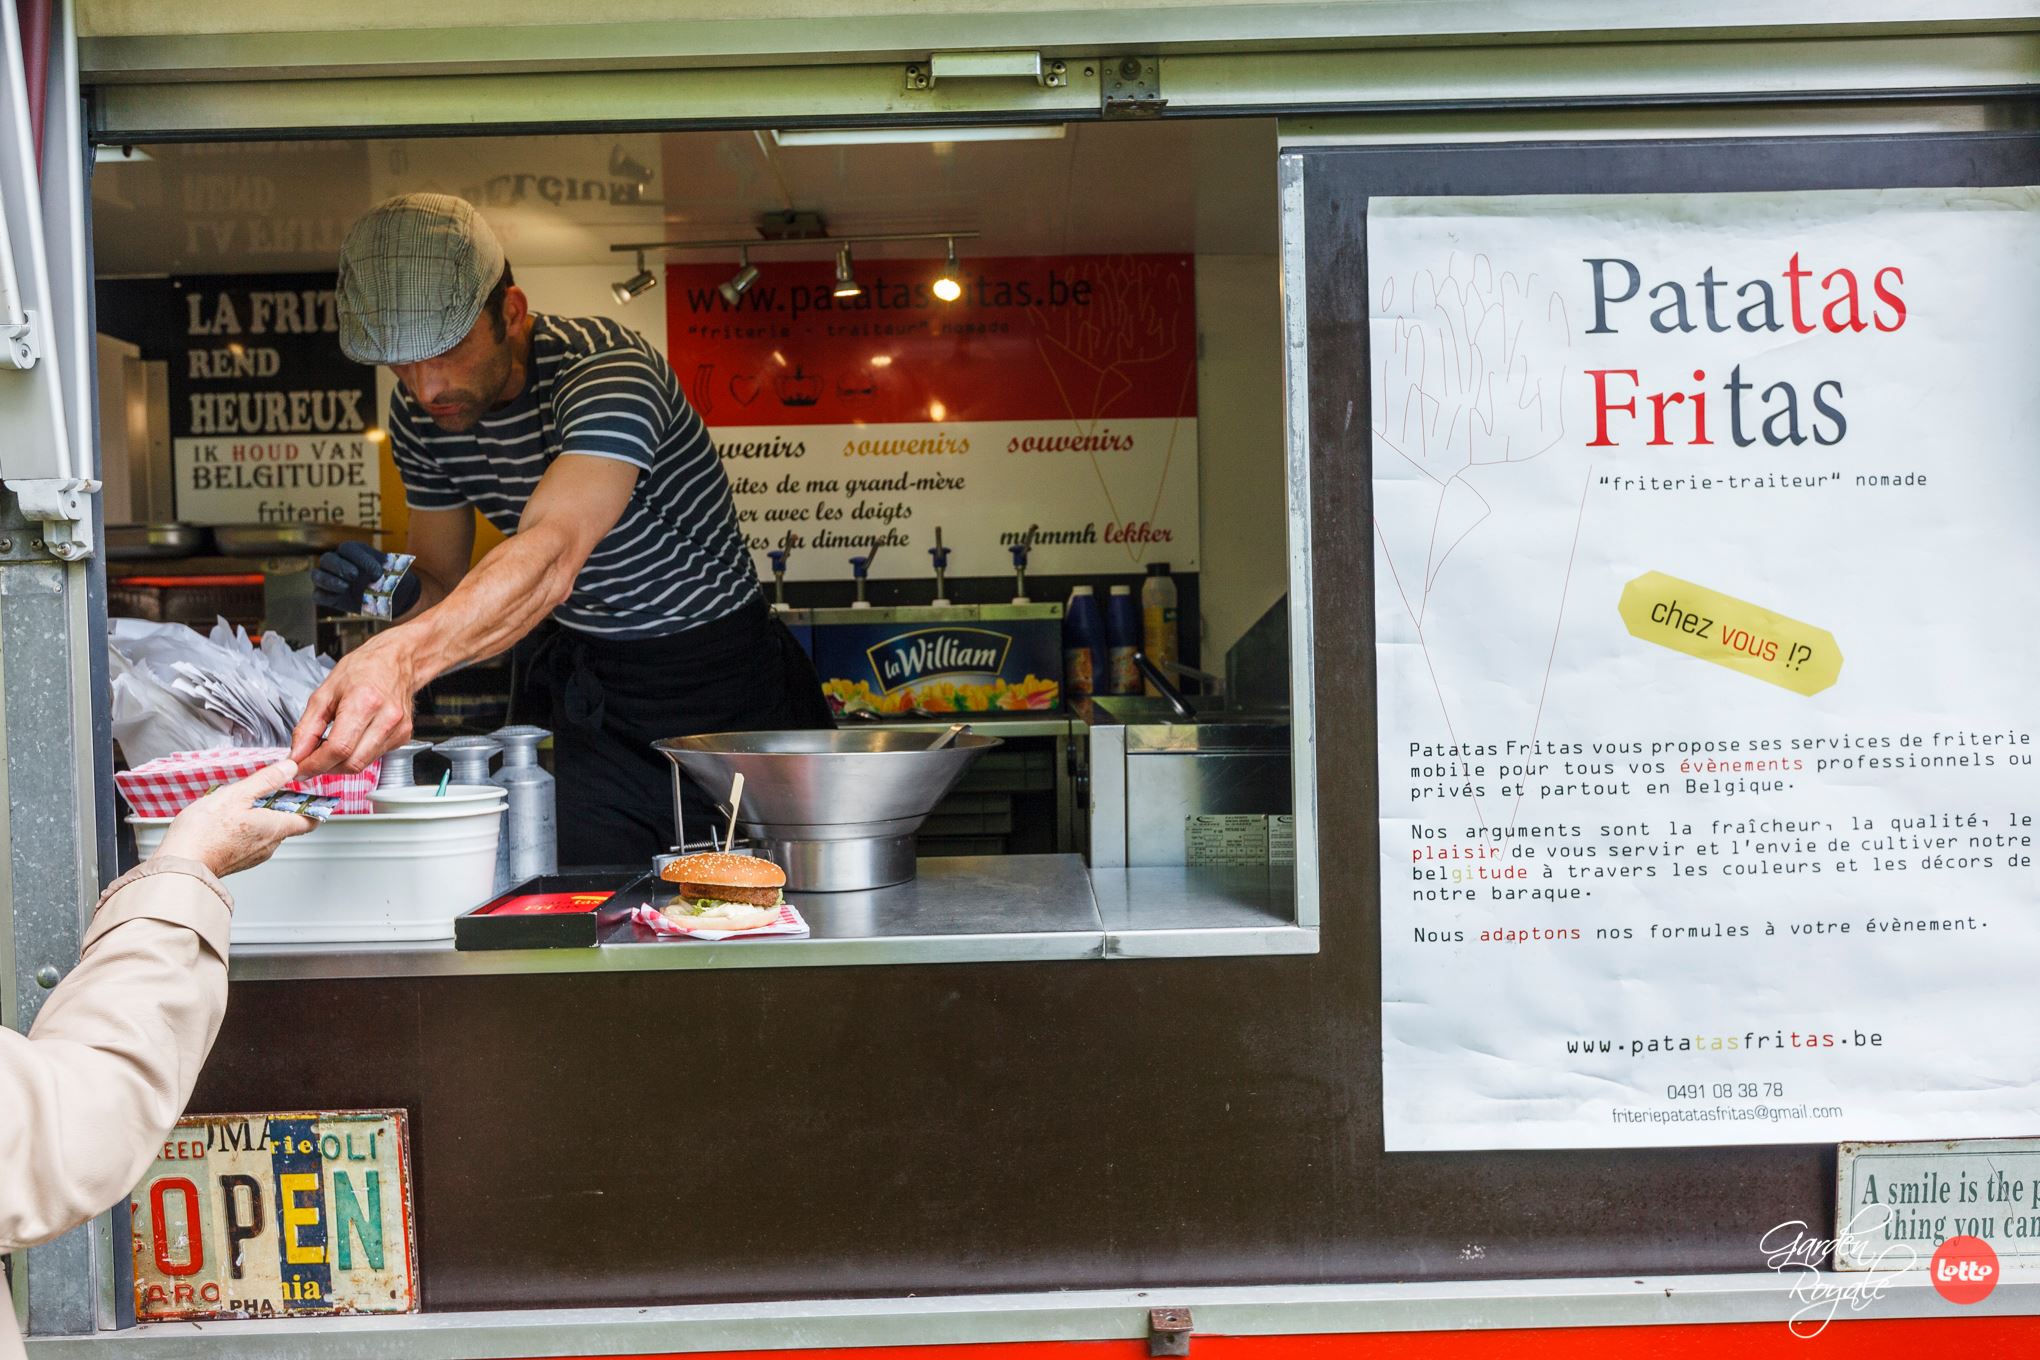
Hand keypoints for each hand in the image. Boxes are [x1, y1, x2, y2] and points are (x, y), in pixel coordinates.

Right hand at [155, 760, 316, 877]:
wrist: (179, 864)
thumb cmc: (204, 832)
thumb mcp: (237, 795)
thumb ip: (266, 780)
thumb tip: (289, 768)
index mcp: (276, 828)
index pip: (310, 820)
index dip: (312, 806)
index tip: (306, 793)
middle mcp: (270, 845)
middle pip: (287, 822)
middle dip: (278, 805)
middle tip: (261, 790)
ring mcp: (254, 855)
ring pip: (266, 831)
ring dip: (258, 815)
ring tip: (236, 804)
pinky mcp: (237, 860)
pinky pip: (249, 840)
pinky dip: (244, 827)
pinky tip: (224, 820)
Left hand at [289, 632, 421, 774]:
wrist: (396, 661)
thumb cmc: (363, 669)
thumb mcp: (324, 692)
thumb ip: (307, 727)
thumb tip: (297, 754)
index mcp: (364, 702)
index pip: (337, 748)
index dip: (314, 764)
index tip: (299, 768)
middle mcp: (386, 718)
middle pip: (350, 763)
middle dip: (325, 767)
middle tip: (310, 760)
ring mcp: (398, 729)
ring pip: (362, 765)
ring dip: (339, 764)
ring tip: (328, 748)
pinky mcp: (403, 736)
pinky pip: (373, 758)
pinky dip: (355, 755)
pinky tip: (350, 741)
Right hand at [312, 540, 419, 615]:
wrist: (392, 597)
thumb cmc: (391, 579)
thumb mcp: (394, 570)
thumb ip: (387, 568)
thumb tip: (381, 573)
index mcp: (353, 551)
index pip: (347, 549)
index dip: (361, 559)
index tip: (377, 572)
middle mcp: (338, 562)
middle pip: (327, 559)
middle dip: (339, 567)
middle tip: (355, 576)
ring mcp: (330, 579)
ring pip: (316, 575)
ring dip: (329, 581)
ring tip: (346, 587)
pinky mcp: (328, 597)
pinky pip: (317, 595)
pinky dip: (326, 596)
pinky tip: (340, 597)